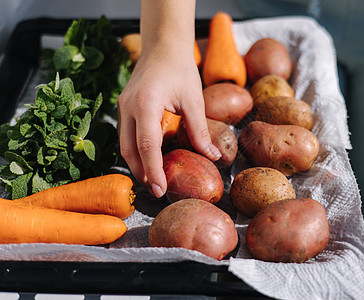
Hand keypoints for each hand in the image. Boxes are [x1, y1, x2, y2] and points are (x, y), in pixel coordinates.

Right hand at [117, 0, 220, 197]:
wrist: (163, 46)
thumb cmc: (180, 68)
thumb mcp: (194, 99)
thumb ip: (200, 130)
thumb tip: (213, 156)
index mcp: (145, 104)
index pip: (147, 146)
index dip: (153, 171)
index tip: (160, 190)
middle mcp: (128, 107)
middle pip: (129, 150)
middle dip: (141, 173)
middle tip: (157, 191)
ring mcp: (123, 107)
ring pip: (124, 145)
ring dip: (137, 164)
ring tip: (152, 180)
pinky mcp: (124, 107)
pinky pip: (127, 135)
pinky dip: (136, 151)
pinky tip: (149, 160)